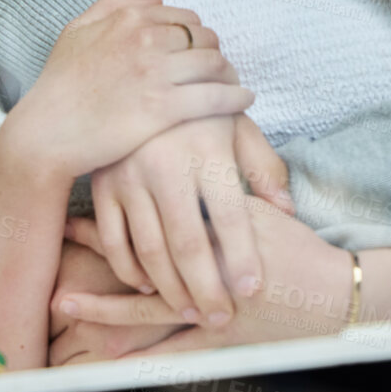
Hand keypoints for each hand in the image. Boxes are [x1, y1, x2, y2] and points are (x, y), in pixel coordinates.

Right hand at [0, 0, 252, 179]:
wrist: (46, 134)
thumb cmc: (58, 86)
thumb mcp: (76, 32)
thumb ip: (112, 6)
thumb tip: (154, 0)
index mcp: (128, 18)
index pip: (185, 17)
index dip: (198, 36)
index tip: (201, 52)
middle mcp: (146, 38)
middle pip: (205, 38)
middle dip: (215, 52)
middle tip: (220, 70)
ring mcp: (156, 73)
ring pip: (214, 64)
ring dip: (230, 74)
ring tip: (234, 85)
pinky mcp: (164, 108)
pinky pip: (215, 96)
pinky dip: (236, 96)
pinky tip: (245, 100)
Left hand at [55, 202, 352, 354]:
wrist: (333, 295)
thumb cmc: (296, 247)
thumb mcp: (260, 205)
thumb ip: (223, 184)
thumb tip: (183, 168)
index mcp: (215, 222)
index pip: (155, 218)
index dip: (114, 216)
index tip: (73, 215)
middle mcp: (209, 265)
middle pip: (142, 258)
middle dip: (96, 255)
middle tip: (56, 249)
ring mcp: (212, 305)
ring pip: (148, 305)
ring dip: (104, 304)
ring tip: (64, 300)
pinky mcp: (219, 337)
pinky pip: (172, 348)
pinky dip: (141, 352)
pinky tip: (110, 354)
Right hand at [86, 113, 293, 328]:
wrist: (142, 74)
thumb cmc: (200, 107)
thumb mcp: (237, 124)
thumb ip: (263, 166)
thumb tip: (287, 211)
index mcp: (206, 149)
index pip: (229, 216)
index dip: (242, 257)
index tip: (253, 290)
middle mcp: (165, 164)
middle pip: (188, 243)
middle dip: (207, 289)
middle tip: (222, 317)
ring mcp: (129, 175)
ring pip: (149, 248)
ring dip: (169, 288)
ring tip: (191, 310)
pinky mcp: (103, 184)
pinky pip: (112, 239)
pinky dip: (127, 269)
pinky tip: (147, 286)